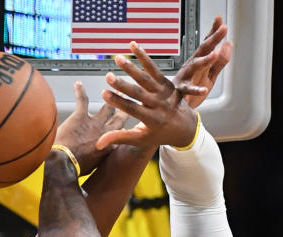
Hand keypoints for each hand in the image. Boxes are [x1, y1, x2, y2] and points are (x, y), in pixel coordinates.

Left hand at [53, 82, 128, 174]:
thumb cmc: (76, 169)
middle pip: (120, 118)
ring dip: (110, 97)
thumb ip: (97, 160)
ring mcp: (94, 123)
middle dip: (126, 107)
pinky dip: (80, 91)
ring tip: (113, 88)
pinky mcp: (80, 116)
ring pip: (106, 106)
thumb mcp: (93, 167)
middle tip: (130, 99)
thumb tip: (93, 162)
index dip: (126, 130)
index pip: (122, 135)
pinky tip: (78, 84)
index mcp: (110, 146)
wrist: (65, 164)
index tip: (130, 125)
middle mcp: (106, 132)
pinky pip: (82, 100)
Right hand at [96, 21, 228, 148]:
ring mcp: (165, 92)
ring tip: (118, 58)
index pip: (132, 109)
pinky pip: (154, 69)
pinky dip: (144, 57)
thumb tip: (98, 144)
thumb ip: (119, 138)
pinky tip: (134, 46)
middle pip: (139, 93)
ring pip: (146, 78)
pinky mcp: (168, 83)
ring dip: (132, 67)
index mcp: (152, 120)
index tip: (104, 94)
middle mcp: (160, 105)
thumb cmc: (158, 134)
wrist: (184, 127)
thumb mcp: (140, 140)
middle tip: (108, 76)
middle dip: (122, 84)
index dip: (118, 101)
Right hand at [177, 17, 232, 108]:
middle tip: (223, 29)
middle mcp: (190, 66)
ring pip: (195, 66)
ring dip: (205, 60)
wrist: (173, 107)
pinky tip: (203, 89)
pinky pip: (189, 89)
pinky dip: (196, 89)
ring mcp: (185, 77)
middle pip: (203, 50)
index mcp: (198, 61)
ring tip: (215, 54)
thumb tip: (228, 44)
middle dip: (213, 39)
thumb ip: (220, 62)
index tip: (219, 20)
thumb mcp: (210, 76)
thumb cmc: (191, 90)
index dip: (214, 32)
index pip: (207, 44)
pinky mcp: (181, 91)